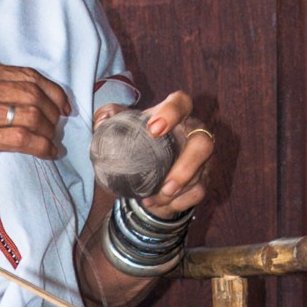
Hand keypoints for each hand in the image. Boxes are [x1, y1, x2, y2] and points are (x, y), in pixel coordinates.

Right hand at [0, 61, 70, 203]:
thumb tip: (35, 96)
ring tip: (51, 141)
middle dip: (54, 112)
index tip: (64, 104)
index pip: (27, 75)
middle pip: (33, 94)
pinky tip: (47, 152)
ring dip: (49, 131)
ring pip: (31, 116)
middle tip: (59, 126)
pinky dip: (41, 146)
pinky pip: (22, 139)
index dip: (53, 90)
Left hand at [116, 90, 212, 218]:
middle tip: (164, 185)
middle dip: (186, 166)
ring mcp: (202, 157)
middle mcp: (194, 132)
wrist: (148, 172)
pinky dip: (178, 202)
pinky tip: (159, 204)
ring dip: (177, 191)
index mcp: (175, 113)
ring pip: (200, 173)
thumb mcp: (121, 128)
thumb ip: (109, 120)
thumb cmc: (138, 142)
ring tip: (152, 199)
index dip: (171, 113)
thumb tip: (102, 121)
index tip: (153, 130)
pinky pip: (198, 192)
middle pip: (203, 143)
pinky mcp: (204, 178)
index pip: (181, 102)